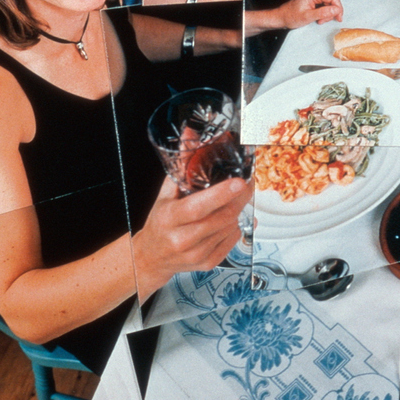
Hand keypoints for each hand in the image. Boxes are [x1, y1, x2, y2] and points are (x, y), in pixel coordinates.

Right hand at [132, 175, 251, 294]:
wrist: (152, 257)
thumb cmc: (161, 222)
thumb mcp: (166, 194)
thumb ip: (182, 165)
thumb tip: (192, 135)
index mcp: (169, 218)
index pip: (198, 207)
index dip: (221, 194)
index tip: (239, 182)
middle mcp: (181, 239)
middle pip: (221, 217)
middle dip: (240, 198)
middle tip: (247, 183)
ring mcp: (196, 254)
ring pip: (230, 227)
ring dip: (238, 211)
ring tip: (236, 200)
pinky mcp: (207, 263)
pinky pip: (233, 240)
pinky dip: (236, 226)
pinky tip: (232, 218)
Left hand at [262, 0, 343, 31]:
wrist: (282, 16)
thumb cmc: (291, 16)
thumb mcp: (308, 17)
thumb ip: (324, 13)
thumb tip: (336, 10)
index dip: (338, 9)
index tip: (338, 18)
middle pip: (332, 1)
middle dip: (330, 13)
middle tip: (323, 21)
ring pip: (329, 3)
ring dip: (327, 13)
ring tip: (318, 20)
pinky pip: (325, 4)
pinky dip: (323, 12)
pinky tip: (317, 17)